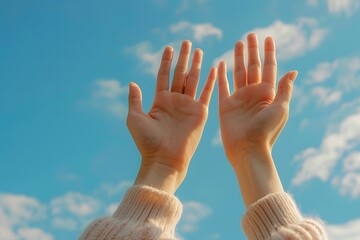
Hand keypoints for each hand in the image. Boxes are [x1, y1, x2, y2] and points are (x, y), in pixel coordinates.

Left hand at [127, 40, 216, 192]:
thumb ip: (135, 100)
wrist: (165, 160)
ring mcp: (188, 106)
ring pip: (193, 80)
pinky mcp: (200, 113)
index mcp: (160, 101)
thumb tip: (132, 83)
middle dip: (183, 58)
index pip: (164, 76)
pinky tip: (213, 69)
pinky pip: (206, 93)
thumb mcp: (135, 119)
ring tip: (199, 50)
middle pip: (180, 74)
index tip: (169, 48)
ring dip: (196, 65)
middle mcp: (175, 101)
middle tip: (186, 42)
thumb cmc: (148, 143)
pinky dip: (210, 81)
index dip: (166, 62)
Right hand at [217, 33, 297, 205]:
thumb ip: (285, 89)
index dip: (269, 52)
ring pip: (238, 73)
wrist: (248, 150)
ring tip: (238, 43)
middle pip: (253, 66)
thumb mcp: (281, 109)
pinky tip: (221, 64)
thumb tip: (294, 71)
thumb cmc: (267, 132)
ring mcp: (239, 99)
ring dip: (238, 58)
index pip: (269, 67)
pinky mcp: (226, 106)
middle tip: (251, 35)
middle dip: (253, 50)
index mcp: (268, 93)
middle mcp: (254, 94)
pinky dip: (221, 76)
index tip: (268, 37)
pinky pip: (222, 87)